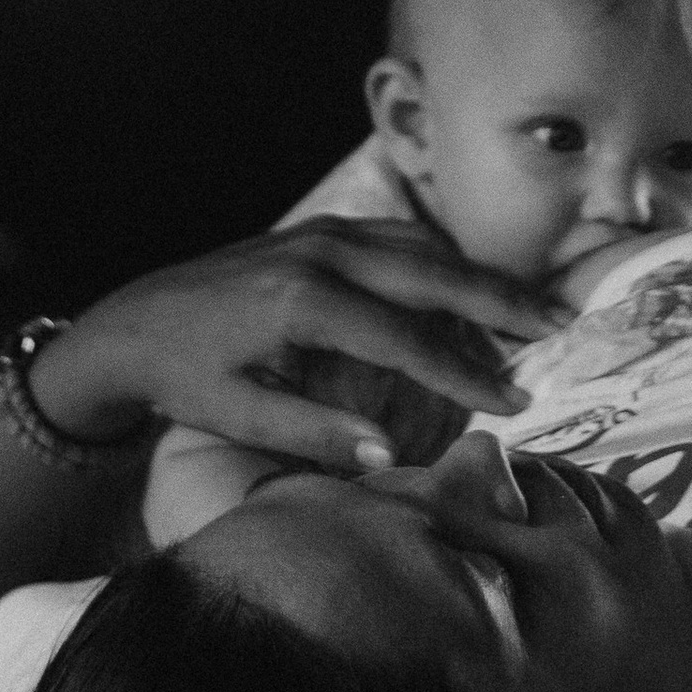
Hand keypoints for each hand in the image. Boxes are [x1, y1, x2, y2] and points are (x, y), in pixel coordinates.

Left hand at [27, 223, 567, 477]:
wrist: (129, 323)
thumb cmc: (183, 378)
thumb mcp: (238, 416)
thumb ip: (314, 434)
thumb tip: (391, 460)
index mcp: (303, 302)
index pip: (406, 338)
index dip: (466, 372)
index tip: (516, 401)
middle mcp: (321, 253)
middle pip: (432, 273)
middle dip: (501, 301)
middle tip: (562, 326)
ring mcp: (321, 233)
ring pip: (422, 247)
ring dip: (480, 277)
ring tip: (534, 310)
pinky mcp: (319, 231)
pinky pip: (397, 239)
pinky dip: (444, 261)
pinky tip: (472, 287)